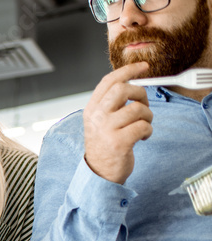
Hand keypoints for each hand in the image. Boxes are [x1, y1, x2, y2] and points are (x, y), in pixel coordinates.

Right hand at [83, 62, 152, 184]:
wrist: (99, 174)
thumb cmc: (105, 146)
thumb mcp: (100, 122)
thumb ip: (111, 104)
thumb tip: (134, 84)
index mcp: (92, 109)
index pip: (109, 81)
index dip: (128, 70)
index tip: (143, 66)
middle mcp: (96, 117)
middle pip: (123, 89)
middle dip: (141, 94)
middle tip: (143, 105)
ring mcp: (106, 129)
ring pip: (137, 108)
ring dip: (148, 116)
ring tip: (144, 125)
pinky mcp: (119, 142)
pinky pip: (143, 126)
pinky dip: (148, 131)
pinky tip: (143, 137)